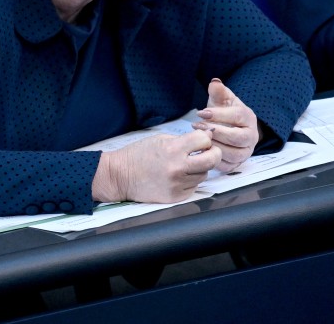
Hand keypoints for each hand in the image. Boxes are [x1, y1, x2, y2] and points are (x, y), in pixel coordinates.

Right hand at [92, 129, 220, 203]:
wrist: (120, 176)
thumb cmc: (139, 154)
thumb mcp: (161, 139)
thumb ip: (185, 139)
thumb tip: (208, 137)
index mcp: (173, 149)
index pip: (204, 140)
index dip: (205, 138)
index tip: (201, 140)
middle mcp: (177, 168)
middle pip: (212, 160)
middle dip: (214, 153)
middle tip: (208, 152)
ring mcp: (176, 185)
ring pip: (204, 174)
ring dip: (200, 168)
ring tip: (186, 165)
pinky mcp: (174, 197)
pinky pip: (193, 187)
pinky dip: (191, 181)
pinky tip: (179, 176)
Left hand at [193, 78, 258, 171]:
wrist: (229, 129)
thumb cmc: (225, 113)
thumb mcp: (222, 101)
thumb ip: (219, 92)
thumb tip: (214, 82)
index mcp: (249, 118)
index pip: (237, 116)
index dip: (219, 114)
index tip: (201, 112)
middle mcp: (251, 136)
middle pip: (237, 137)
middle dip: (217, 132)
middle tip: (198, 126)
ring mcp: (245, 152)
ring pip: (233, 153)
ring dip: (215, 146)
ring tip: (199, 138)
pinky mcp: (236, 165)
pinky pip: (227, 166)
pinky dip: (214, 160)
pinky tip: (202, 151)